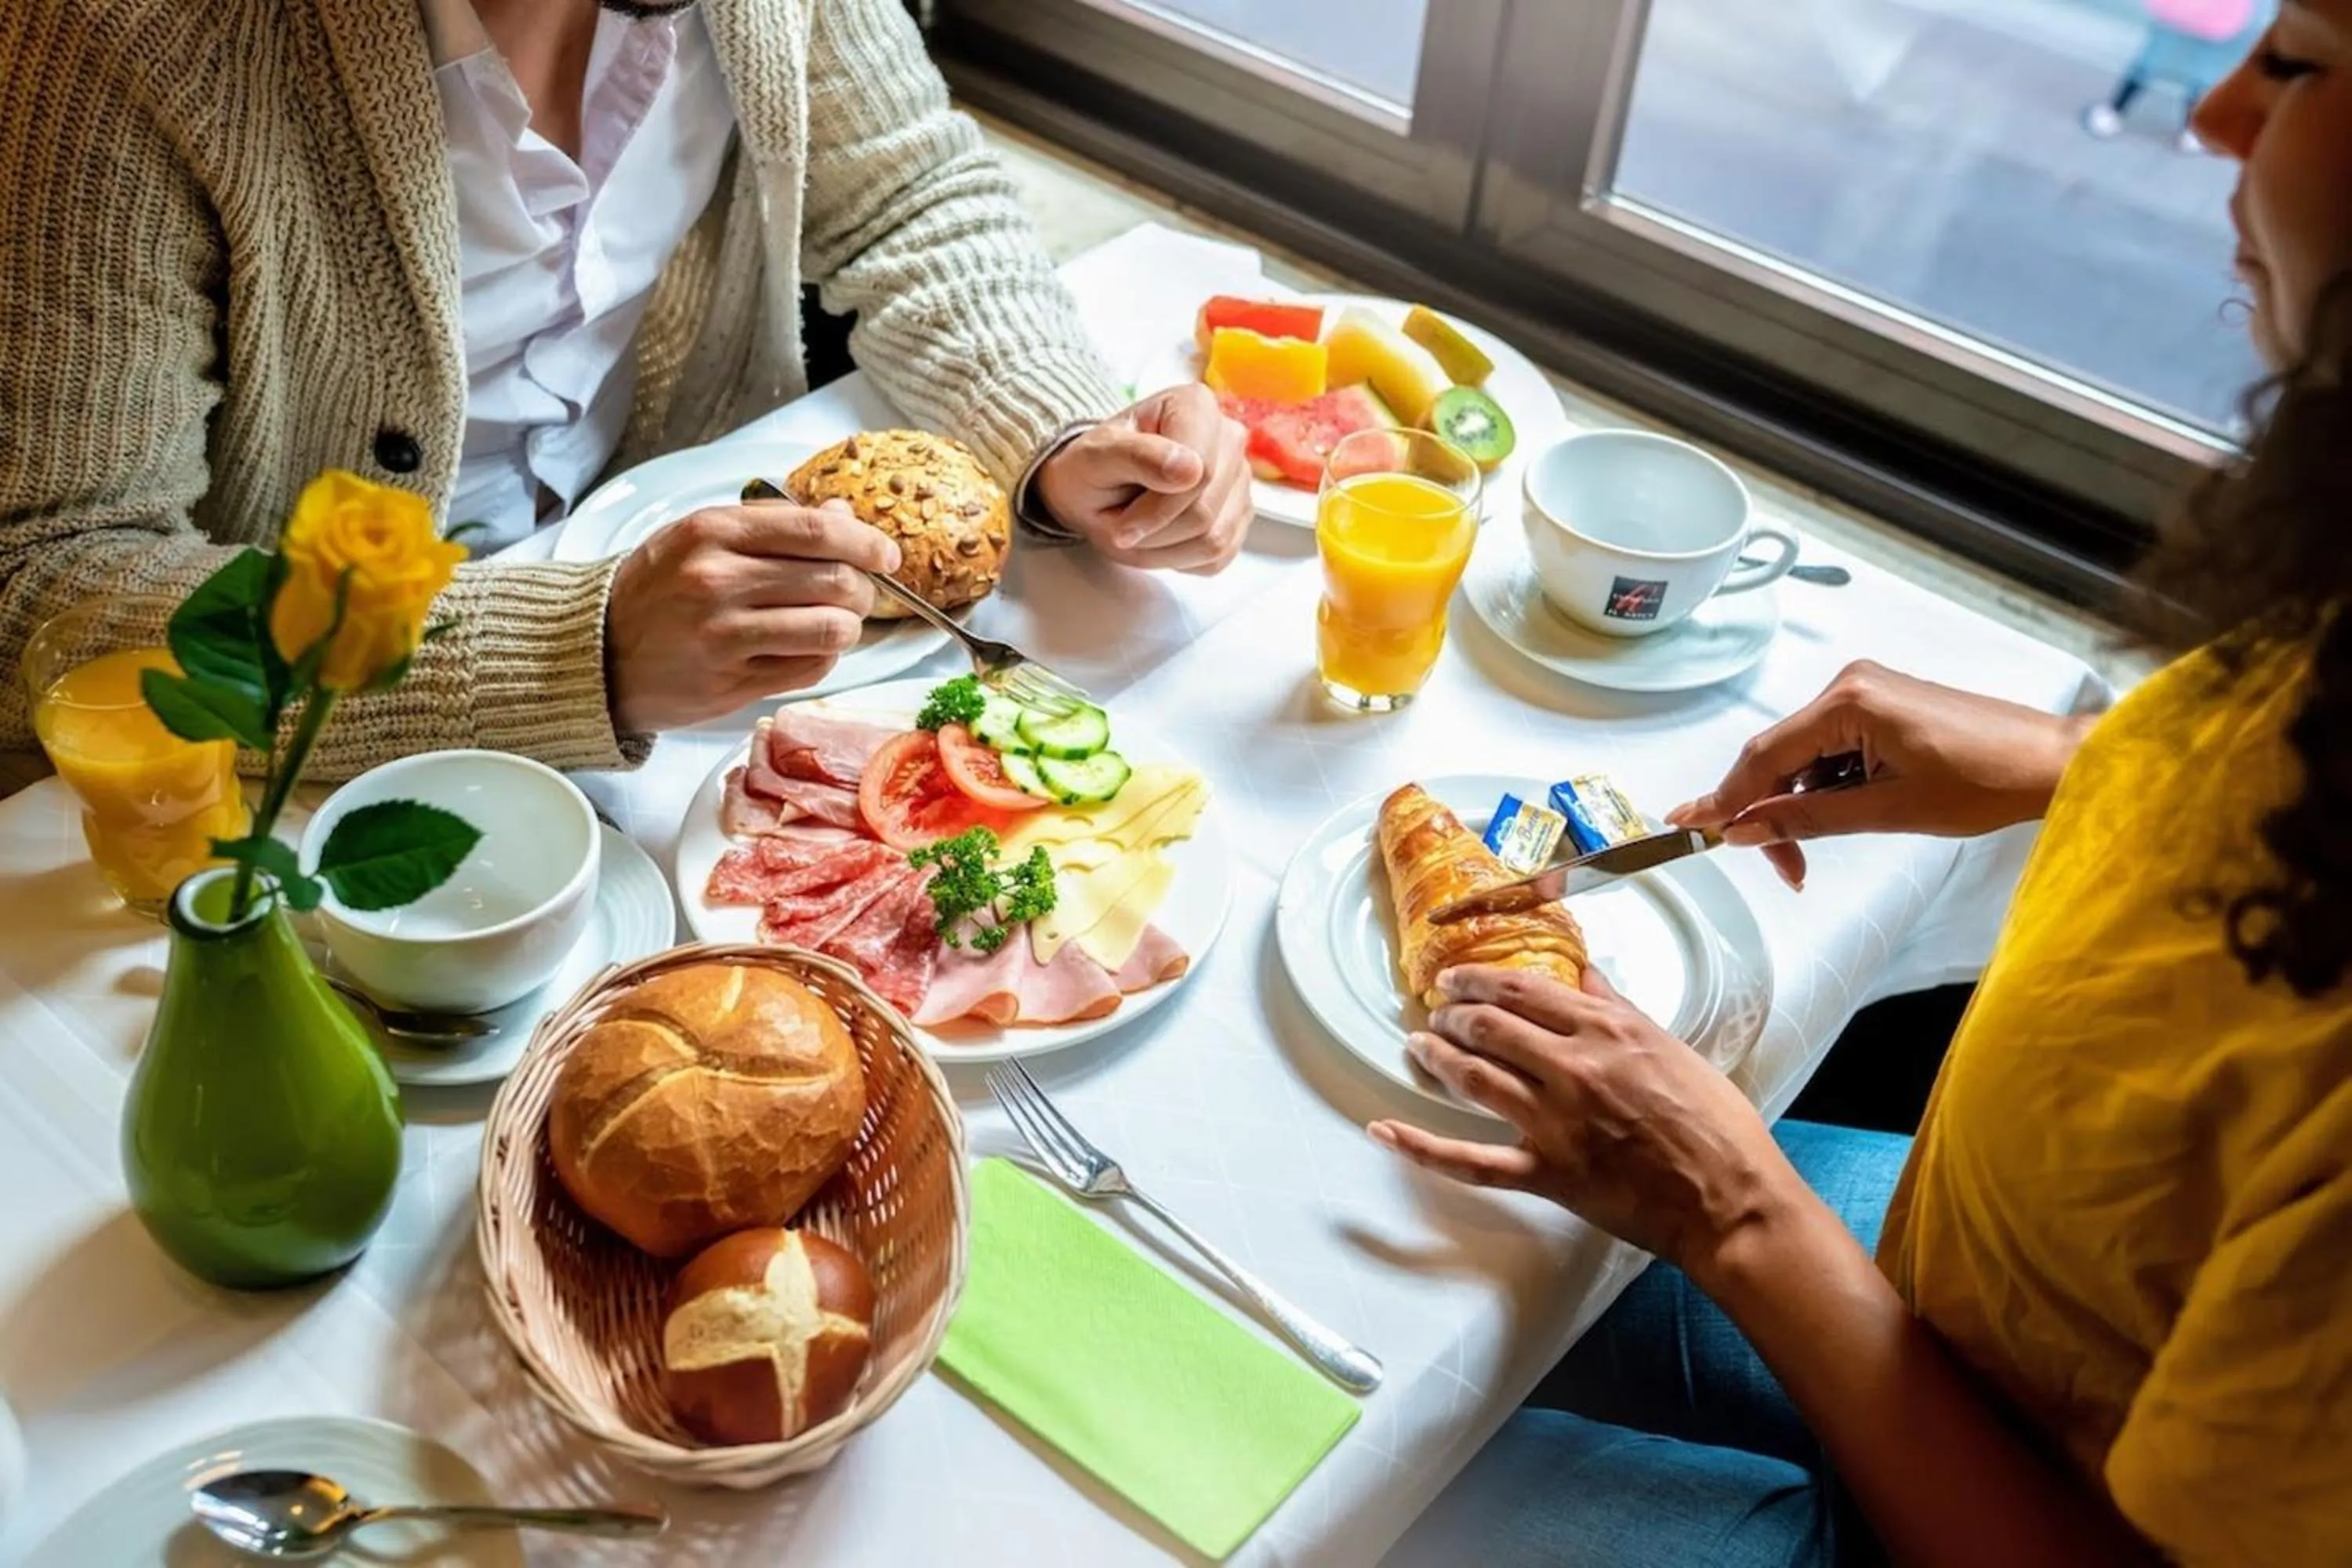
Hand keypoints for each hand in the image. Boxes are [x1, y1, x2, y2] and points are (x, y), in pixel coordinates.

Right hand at [604, 500, 900, 733]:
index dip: (866, 542)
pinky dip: (824, 657)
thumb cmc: (655, 590)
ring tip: (836, 622)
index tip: (886, 554)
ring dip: (849, 627)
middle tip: (859, 592)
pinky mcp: (731, 683)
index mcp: (713, 533)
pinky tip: (807, 648)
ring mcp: (725, 637)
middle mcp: (718, 582)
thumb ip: (772, 523)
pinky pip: (809, 669)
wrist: (597, 652)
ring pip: (831, 630)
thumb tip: (843, 514)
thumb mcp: (700, 537)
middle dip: (864, 588)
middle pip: (835, 581)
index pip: (816, 531)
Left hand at [1033, 384, 1252, 573]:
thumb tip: (1190, 469)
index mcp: (1196, 406)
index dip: (1157, 509)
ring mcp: (1239, 479)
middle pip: (1204, 512)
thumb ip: (1136, 456)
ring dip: (1163, 549)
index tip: (1121, 524)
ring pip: (1213, 541)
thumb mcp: (1094, 458)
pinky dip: (1179, 558)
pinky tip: (1159, 536)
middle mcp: (1228, 437)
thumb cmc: (1093, 468)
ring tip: (1138, 530)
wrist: (1096, 490)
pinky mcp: (1239, 515)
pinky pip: (1217, 557)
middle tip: (1121, 525)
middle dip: (1154, 531)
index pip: (1200, 473)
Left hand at [1368, 965, 1798, 1275]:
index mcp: (1607, 1031)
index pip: (1524, 990)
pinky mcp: (1547, 1173)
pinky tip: (1384, 1130)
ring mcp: (1554, 1122)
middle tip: (1436, 1011)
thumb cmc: (1717, 1127)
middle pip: (1489, 1026)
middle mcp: (1572, 1068)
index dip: (1480, 980)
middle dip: (1452, 1014)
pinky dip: (1421, 1146)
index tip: (1458, 978)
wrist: (1730, 1198)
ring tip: (1416, 1046)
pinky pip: (1470, 1160)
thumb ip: (1621, 1010)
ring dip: (1435, 1057)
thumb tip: (1586, 975)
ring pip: (1473, 1077)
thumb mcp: (1674, 1047)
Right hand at [1665, 660, 2094, 888]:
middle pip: (1779, 754)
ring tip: (1804, 852)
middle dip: (1764, 809)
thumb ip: (1809, 819)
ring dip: (1796, 802)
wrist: (2050, 764)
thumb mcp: (1887, 811)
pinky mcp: (1882, 705)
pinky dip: (1823, 786)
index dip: (1726, 798)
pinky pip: (1830, 748)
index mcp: (1850, 701)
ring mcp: (1866, 691)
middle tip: (1765, 860)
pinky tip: (1833, 816)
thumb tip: (1746, 831)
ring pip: (1803, 755)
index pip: (1766, 756)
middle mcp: (1850, 685)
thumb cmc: (1985, 782)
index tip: (1692, 828)